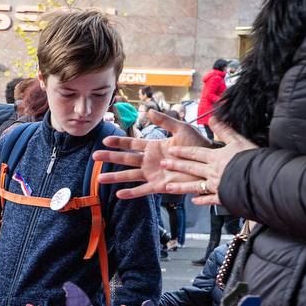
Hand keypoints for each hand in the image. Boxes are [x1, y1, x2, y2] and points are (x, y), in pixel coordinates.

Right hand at [93, 109, 210, 198]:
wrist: (210, 164)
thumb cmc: (198, 146)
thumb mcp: (181, 129)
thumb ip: (165, 121)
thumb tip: (148, 111)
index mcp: (154, 146)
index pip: (132, 143)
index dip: (119, 142)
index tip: (105, 140)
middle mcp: (150, 161)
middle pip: (126, 159)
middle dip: (110, 158)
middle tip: (95, 157)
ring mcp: (153, 174)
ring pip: (130, 175)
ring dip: (115, 177)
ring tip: (99, 179)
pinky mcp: (160, 186)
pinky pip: (143, 190)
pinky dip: (131, 193)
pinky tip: (119, 195)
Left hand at [159, 120, 256, 204]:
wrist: (261, 177)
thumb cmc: (251, 158)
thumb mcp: (238, 140)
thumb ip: (224, 130)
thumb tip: (212, 118)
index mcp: (216, 157)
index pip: (195, 153)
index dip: (182, 151)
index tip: (170, 150)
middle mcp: (212, 171)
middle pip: (191, 167)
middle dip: (175, 165)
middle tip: (163, 163)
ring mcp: (216, 185)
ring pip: (194, 185)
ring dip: (180, 186)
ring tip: (168, 186)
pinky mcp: (223, 196)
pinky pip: (209, 199)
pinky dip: (201, 199)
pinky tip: (194, 200)